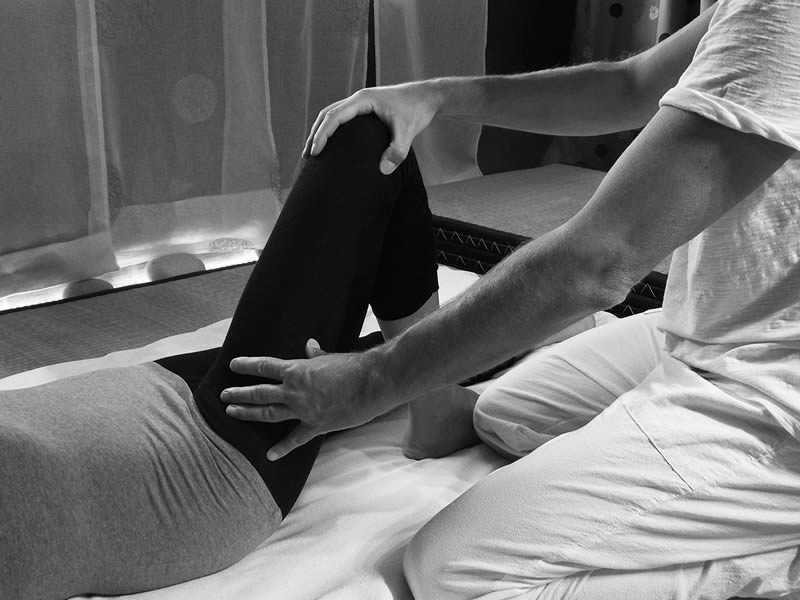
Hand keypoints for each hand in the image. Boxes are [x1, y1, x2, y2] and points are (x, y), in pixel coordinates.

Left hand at [221, 339, 392, 460]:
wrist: (372, 384)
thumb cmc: (353, 367)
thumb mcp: (331, 357)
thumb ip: (316, 354)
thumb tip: (309, 344)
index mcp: (297, 370)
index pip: (265, 366)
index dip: (247, 366)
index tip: (233, 365)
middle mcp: (294, 391)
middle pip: (259, 392)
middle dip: (239, 393)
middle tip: (223, 395)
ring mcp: (303, 410)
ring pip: (268, 413)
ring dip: (248, 413)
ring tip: (232, 412)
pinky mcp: (316, 426)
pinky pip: (295, 439)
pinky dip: (282, 448)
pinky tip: (270, 456)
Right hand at [303, 82, 441, 174]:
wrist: (427, 97)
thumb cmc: (417, 110)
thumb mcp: (408, 132)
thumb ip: (397, 151)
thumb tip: (383, 170)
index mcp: (363, 100)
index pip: (334, 116)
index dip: (322, 134)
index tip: (315, 152)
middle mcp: (359, 99)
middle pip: (327, 114)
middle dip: (315, 134)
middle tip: (307, 156)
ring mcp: (361, 103)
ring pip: (332, 115)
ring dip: (321, 131)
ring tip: (314, 152)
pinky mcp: (366, 110)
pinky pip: (342, 118)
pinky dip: (332, 129)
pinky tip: (332, 145)